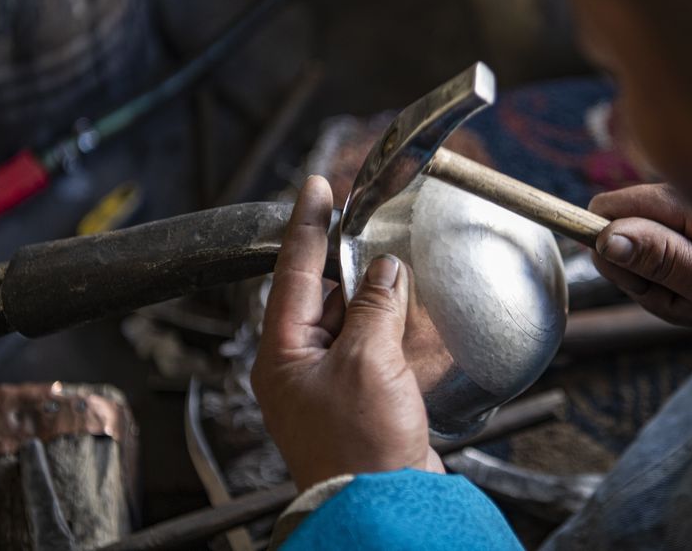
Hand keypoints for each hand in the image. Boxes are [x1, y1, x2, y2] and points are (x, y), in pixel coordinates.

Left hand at [251, 176, 442, 489]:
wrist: (384, 505)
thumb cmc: (360, 446)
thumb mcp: (366, 362)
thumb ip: (374, 308)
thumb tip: (385, 273)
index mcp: (283, 352)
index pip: (293, 271)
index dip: (306, 224)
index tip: (316, 187)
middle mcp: (299, 364)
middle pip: (323, 294)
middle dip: (351, 266)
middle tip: (375, 235)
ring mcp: (328, 382)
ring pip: (350, 320)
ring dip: (374, 301)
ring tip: (398, 279)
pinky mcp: (357, 397)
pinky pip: (369, 349)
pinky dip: (387, 331)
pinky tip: (407, 320)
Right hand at [589, 184, 691, 332]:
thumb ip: (659, 258)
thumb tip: (605, 238)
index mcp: (680, 202)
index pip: (605, 209)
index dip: (609, 250)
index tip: (642, 281)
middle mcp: (678, 200)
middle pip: (619, 237)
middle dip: (644, 278)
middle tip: (689, 300)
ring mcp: (686, 218)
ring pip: (640, 257)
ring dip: (666, 289)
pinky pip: (664, 264)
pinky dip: (681, 288)